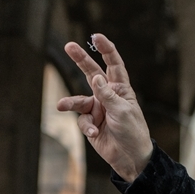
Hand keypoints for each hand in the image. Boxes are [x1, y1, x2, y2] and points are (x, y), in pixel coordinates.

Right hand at [56, 34, 152, 182]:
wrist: (131, 157)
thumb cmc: (133, 132)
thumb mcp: (123, 112)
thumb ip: (108, 95)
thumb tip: (96, 77)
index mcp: (121, 90)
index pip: (114, 65)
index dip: (106, 50)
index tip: (96, 36)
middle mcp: (108, 96)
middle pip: (91, 73)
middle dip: (81, 60)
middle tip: (69, 46)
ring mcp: (98, 109)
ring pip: (79, 100)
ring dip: (70, 102)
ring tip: (61, 105)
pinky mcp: (90, 122)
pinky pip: (81, 120)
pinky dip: (86, 126)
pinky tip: (95, 133)